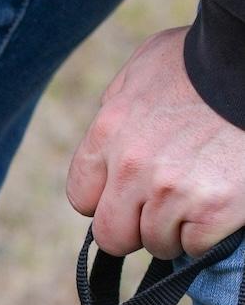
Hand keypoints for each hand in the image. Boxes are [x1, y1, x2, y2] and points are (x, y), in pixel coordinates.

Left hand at [67, 27, 244, 260]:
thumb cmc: (207, 57)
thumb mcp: (148, 66)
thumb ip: (119, 103)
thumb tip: (109, 128)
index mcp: (109, 130)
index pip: (82, 197)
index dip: (106, 200)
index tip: (129, 193)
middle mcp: (132, 167)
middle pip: (112, 236)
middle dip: (136, 227)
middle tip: (165, 206)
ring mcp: (172, 192)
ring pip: (159, 243)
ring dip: (179, 228)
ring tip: (202, 191)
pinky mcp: (214, 211)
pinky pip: (197, 247)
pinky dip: (210, 233)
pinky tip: (222, 201)